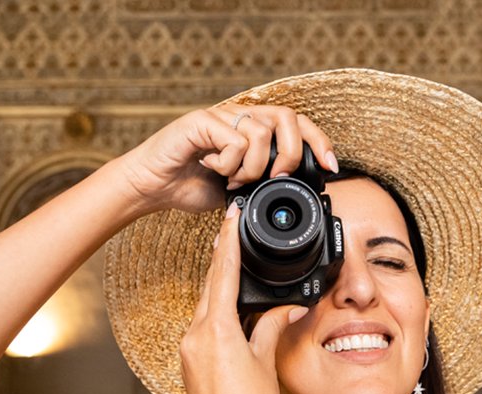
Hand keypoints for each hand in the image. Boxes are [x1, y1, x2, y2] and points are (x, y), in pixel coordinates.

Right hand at [114, 105, 337, 218]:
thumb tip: (290, 190)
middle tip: (277, 176)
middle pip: (287, 117)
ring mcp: (221, 116)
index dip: (318, 142)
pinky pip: (234, 140)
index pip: (295, 124)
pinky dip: (229, 164)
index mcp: (252, 130)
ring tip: (233, 180)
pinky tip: (213, 169)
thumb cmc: (189, 186)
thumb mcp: (237, 190)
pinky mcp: (201, 121)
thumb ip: (261, 183)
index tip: (330, 167)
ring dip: (252, 167)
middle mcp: (239, 117)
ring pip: (260, 133)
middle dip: (290, 153)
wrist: (151, 187)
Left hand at [179, 202, 308, 393]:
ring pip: (206, 309)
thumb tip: (286, 308)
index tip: (231, 217)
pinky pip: (203, 330)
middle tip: (231, 232)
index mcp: (214, 331)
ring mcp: (188, 354)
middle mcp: (194, 338)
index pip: (223, 274)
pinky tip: (231, 313)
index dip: (228, 243)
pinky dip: (217, 315)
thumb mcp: (266, 364)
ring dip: (220, 289)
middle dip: (222, 260)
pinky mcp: (189, 369)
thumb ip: (272, 328)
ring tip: (235, 268)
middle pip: (211, 288)